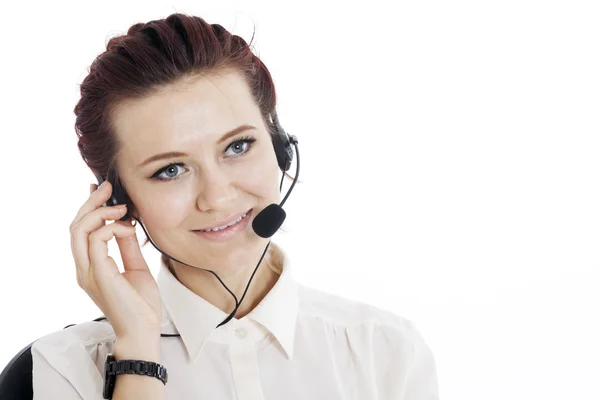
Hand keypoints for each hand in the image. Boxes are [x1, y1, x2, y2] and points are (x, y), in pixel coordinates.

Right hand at [69, 181, 161, 339]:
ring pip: (79, 231)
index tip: (103, 191)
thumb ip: (127, 246)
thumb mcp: (136, 267)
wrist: (144, 329)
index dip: (88, 208)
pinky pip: (97, 241)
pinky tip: (127, 228)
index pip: (80, 231)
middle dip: (91, 203)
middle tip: (108, 188)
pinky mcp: (99, 275)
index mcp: (90, 266)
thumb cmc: (140, 304)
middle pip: (75, 226)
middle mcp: (84, 268)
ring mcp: (88, 272)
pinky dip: (112, 228)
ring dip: (100, 213)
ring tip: (121, 208)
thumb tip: (126, 224)